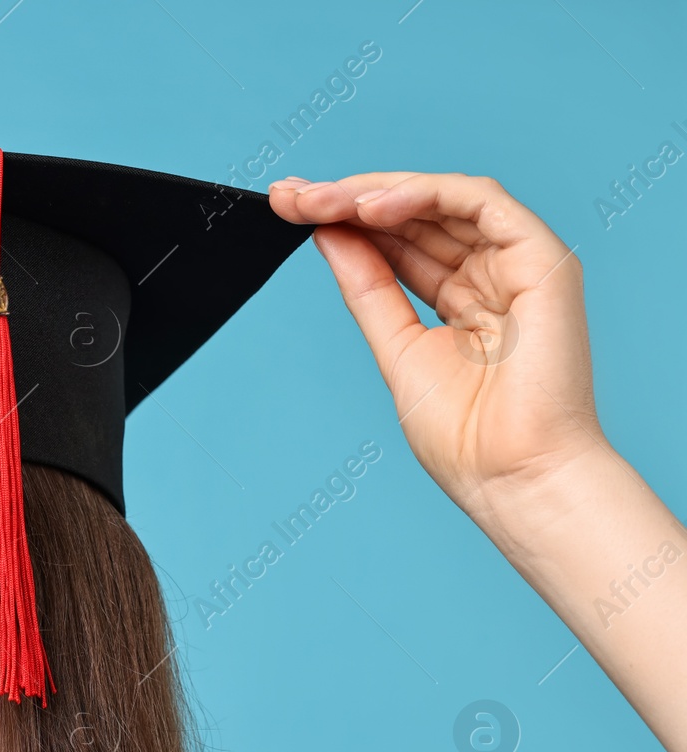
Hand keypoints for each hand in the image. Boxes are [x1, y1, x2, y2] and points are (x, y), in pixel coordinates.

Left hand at [267, 172, 597, 516]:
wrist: (511, 478)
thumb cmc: (467, 438)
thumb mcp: (397, 349)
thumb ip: (369, 289)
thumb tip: (329, 236)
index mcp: (463, 300)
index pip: (400, 242)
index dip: (345, 220)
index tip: (288, 210)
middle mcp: (493, 276)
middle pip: (415, 216)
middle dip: (347, 200)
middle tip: (288, 196)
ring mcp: (520, 266)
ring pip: (443, 200)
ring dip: (374, 193)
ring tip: (319, 200)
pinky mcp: (543, 261)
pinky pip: (480, 203)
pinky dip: (424, 195)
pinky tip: (370, 208)